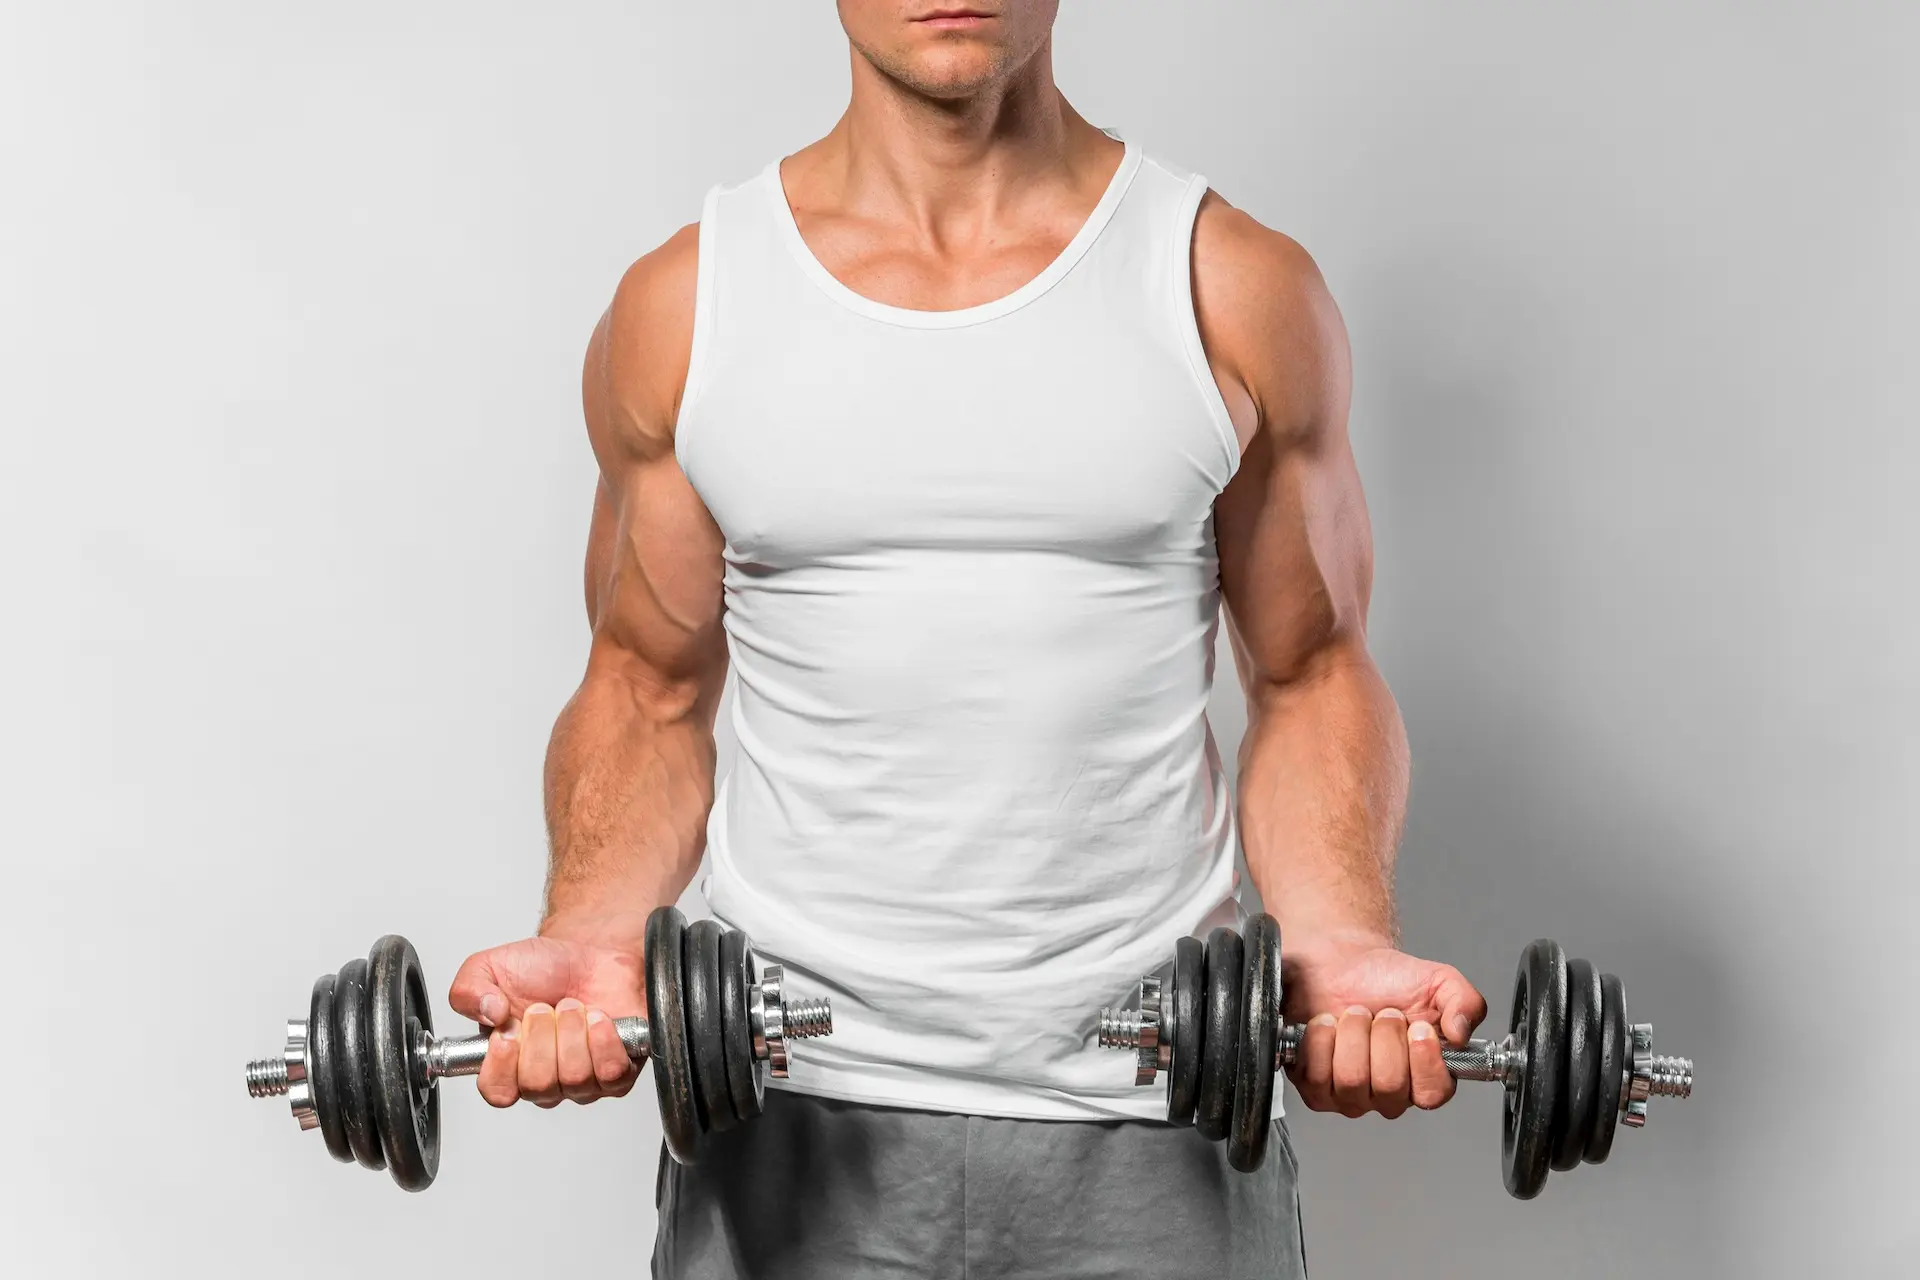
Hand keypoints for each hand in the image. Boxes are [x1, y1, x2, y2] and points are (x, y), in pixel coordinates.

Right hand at [447, 934, 646, 1107]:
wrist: (591, 956)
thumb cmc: (545, 969)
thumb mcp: (491, 967)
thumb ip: (469, 990)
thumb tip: (486, 1013)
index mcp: (506, 1063)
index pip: (497, 1092)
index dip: (502, 1065)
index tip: (508, 1031)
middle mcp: (543, 1079)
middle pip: (537, 1086)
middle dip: (542, 1036)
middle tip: (544, 1007)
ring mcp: (581, 1081)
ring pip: (575, 1079)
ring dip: (573, 1032)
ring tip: (572, 1006)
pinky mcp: (616, 1073)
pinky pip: (612, 1074)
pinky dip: (604, 1040)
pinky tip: (598, 1018)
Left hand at [1282, 939, 1487, 1118]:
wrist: (1342, 964)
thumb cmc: (1389, 979)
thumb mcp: (1439, 981)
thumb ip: (1465, 1003)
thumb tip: (1461, 1033)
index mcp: (1426, 1076)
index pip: (1432, 1094)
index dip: (1423, 1061)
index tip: (1418, 1026)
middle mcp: (1390, 1094)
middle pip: (1388, 1087)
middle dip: (1382, 1036)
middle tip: (1381, 1011)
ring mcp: (1351, 1095)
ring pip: (1351, 1081)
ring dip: (1352, 1034)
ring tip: (1354, 1013)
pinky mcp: (1316, 1086)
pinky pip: (1316, 1077)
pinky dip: (1321, 1040)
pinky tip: (1327, 1024)